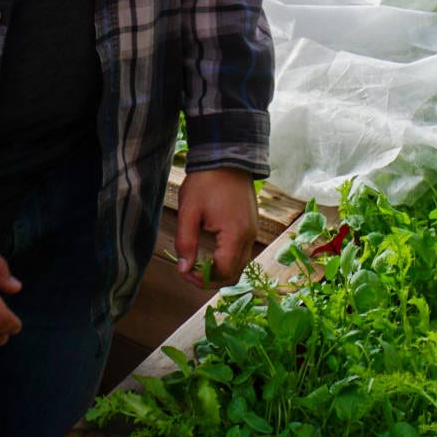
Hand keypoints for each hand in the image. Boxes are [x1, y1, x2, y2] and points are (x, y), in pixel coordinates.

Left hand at [175, 168, 256, 288]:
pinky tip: (211, 253)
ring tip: (199, 264)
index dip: (203, 279)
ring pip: (240, 265)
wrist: (227, 157)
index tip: (185, 273)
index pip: (223, 272)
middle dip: (211, 279)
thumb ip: (186, 243)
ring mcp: (253, 231)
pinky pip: (242, 253)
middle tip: (190, 272)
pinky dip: (228, 260)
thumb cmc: (206, 182)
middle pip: (234, 274)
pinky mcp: (251, 225)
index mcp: (235, 234)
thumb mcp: (189, 211)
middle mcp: (249, 236)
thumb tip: (184, 270)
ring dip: (220, 271)